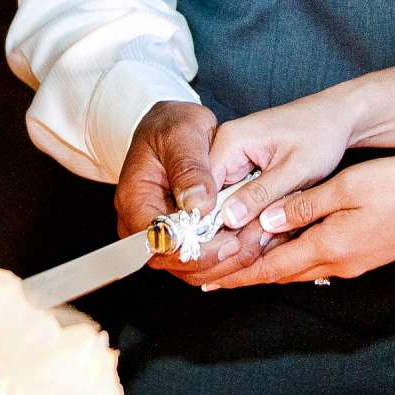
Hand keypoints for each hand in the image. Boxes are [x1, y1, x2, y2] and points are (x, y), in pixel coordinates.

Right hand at [115, 101, 253, 284]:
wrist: (168, 127)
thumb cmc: (170, 126)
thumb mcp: (181, 134)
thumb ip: (189, 168)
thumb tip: (198, 205)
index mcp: (135, 200)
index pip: (159, 241)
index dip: (196, 248)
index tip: (230, 241)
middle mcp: (141, 226)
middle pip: (177, 262)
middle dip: (219, 259)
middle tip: (255, 240)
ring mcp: (160, 236)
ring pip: (192, 269)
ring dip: (228, 261)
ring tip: (260, 239)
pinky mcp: (179, 238)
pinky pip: (202, 260)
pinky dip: (227, 255)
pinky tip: (252, 239)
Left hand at [202, 155, 394, 289]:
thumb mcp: (348, 188)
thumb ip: (304, 206)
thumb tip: (266, 222)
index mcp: (329, 246)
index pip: (271, 267)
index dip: (237, 272)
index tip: (206, 278)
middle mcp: (336, 264)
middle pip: (279, 275)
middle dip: (243, 276)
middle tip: (209, 277)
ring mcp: (351, 263)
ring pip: (297, 271)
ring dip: (265, 270)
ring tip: (234, 268)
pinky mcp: (362, 257)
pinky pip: (315, 263)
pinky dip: (289, 261)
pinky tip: (280, 253)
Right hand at [206, 91, 361, 235]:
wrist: (340, 117)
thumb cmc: (322, 134)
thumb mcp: (295, 168)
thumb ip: (261, 194)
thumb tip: (228, 219)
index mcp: (230, 141)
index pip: (203, 188)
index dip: (211, 220)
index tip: (231, 246)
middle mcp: (226, 148)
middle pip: (211, 197)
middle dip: (231, 224)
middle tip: (256, 244)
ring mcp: (235, 159)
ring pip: (227, 201)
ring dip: (244, 220)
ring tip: (267, 235)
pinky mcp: (247, 169)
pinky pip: (241, 197)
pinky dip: (254, 213)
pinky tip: (270, 224)